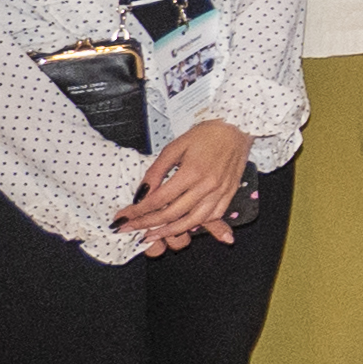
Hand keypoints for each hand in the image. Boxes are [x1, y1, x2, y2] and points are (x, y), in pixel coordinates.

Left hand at [113, 117, 251, 250]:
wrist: (237, 128)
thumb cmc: (207, 134)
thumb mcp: (175, 147)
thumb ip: (156, 171)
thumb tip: (142, 192)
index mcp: (192, 172)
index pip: (159, 199)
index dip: (139, 211)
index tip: (125, 216)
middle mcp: (207, 186)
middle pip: (172, 214)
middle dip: (147, 224)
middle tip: (131, 229)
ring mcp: (220, 192)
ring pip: (192, 221)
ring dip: (170, 231)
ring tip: (153, 235)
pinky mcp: (229, 194)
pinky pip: (212, 217)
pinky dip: (195, 225)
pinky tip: (182, 226)